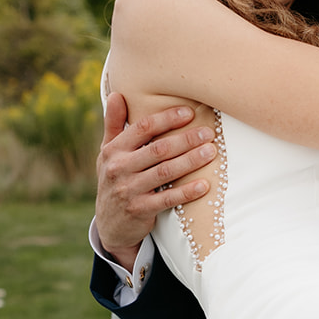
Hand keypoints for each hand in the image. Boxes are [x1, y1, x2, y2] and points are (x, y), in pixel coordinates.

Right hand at [95, 94, 218, 269]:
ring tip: (211, 152)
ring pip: (165, 172)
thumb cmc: (114, 180)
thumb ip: (113, 125)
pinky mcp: (140, 210)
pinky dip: (187, 192)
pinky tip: (204, 185)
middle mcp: (119, 168)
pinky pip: (168, 199)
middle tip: (208, 133)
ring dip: (191, 161)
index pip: (142, 128)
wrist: (110, 224)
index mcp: (113, 150)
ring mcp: (129, 190)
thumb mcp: (107, 154)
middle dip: (186, 139)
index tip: (189, 112)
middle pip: (158, 149)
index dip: (166, 118)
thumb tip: (118, 94)